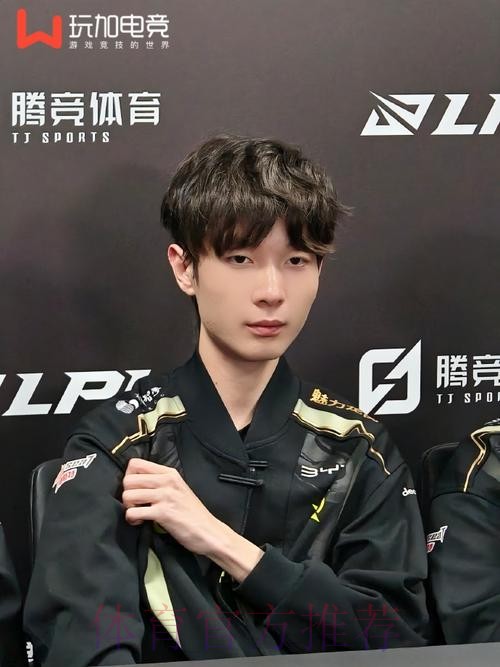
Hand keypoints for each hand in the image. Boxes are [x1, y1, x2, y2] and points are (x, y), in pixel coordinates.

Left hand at [122, 459, 263, 580]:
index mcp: (170, 473)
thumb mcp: (178, 489)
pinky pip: (133, 512)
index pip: (136, 463)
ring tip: (137, 514)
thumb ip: (160, 482)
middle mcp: (167, 481)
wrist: (209, 531)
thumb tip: (137, 482)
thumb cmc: (192, 512)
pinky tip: (140, 522)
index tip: (135, 489)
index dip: (129, 476)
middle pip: (128, 479)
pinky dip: (131, 519)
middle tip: (134, 504)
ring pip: (128, 494)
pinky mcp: (163, 513)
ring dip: (127, 507)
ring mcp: (165, 496)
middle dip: (126, 494)